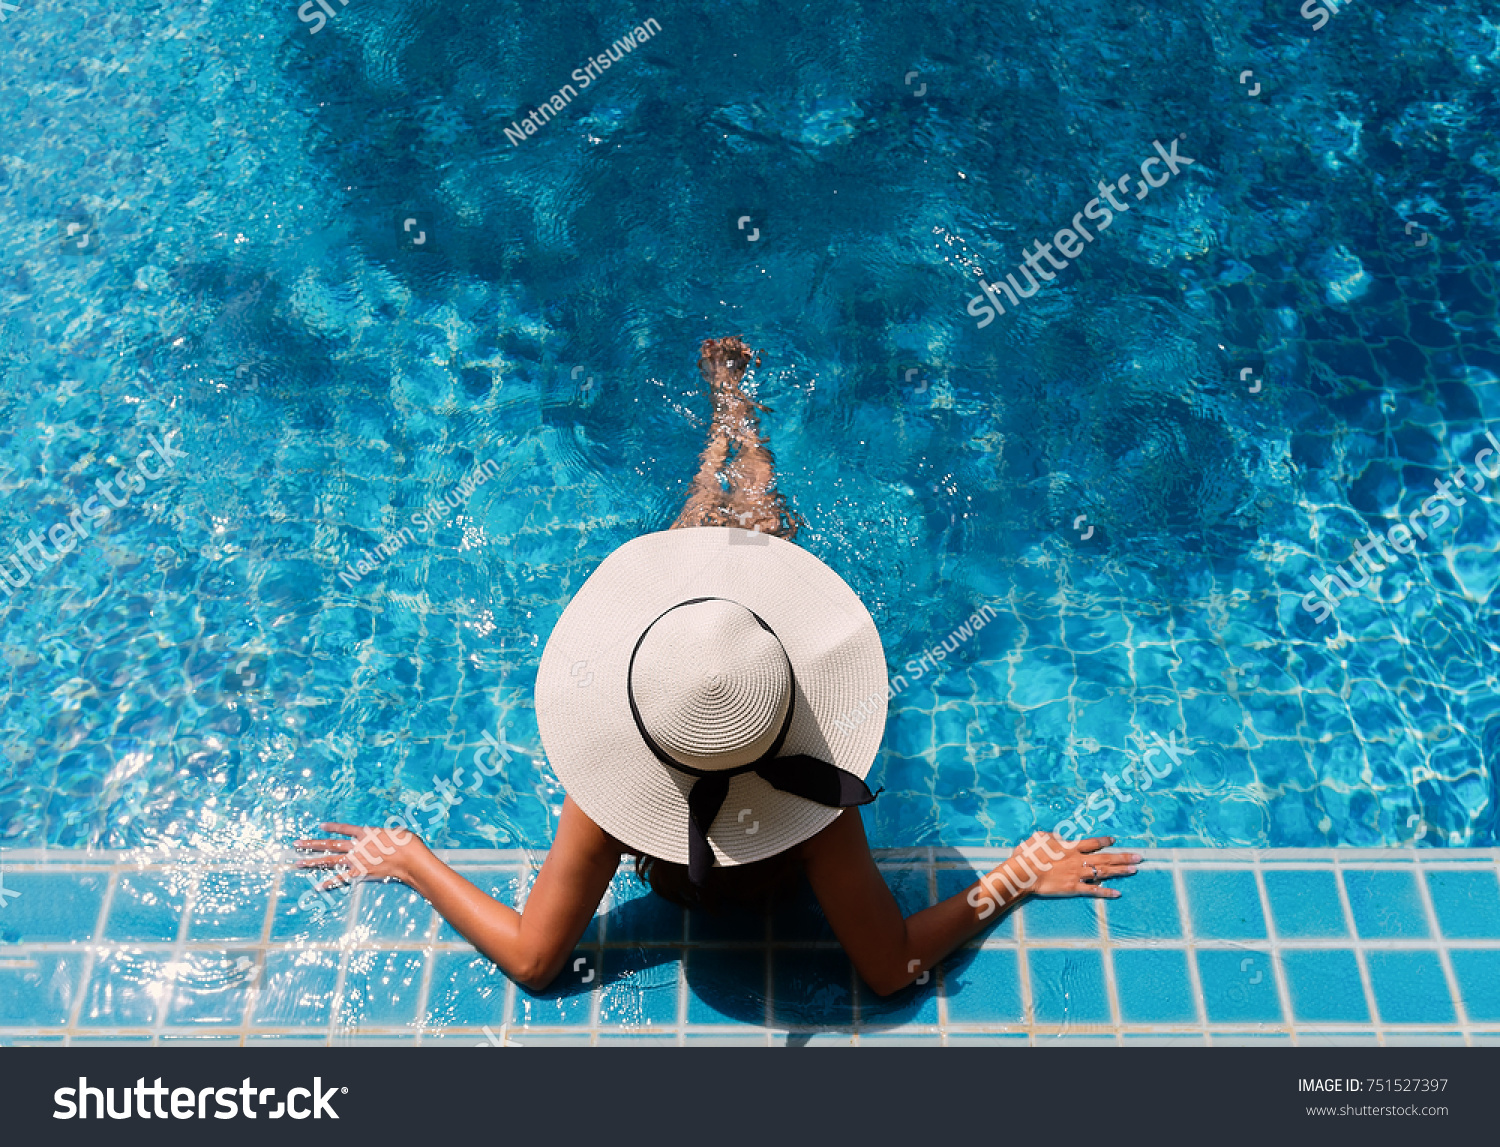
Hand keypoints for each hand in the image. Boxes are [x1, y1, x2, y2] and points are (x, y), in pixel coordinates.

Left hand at [294, 821, 430, 889]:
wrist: (409, 858)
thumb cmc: (406, 842)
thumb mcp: (395, 832)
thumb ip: (385, 834)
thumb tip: (388, 835)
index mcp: (365, 832)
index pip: (344, 828)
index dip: (332, 827)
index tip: (320, 825)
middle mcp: (357, 845)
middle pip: (330, 844)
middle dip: (312, 843)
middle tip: (296, 843)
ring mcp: (357, 860)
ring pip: (330, 860)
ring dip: (313, 861)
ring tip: (298, 862)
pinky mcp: (360, 873)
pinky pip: (341, 878)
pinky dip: (329, 883)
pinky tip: (317, 886)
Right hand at [999, 831, 1140, 898]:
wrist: (1024, 873)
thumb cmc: (1028, 853)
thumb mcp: (1040, 837)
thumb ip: (1053, 836)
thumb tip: (1060, 837)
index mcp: (1070, 846)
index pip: (1093, 843)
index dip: (1105, 841)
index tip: (1114, 840)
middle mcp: (1078, 860)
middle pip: (1105, 858)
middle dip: (1123, 857)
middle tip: (1139, 857)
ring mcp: (1077, 875)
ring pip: (1104, 872)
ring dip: (1120, 871)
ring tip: (1134, 870)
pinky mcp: (1073, 888)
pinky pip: (1093, 890)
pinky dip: (1106, 892)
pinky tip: (1118, 893)